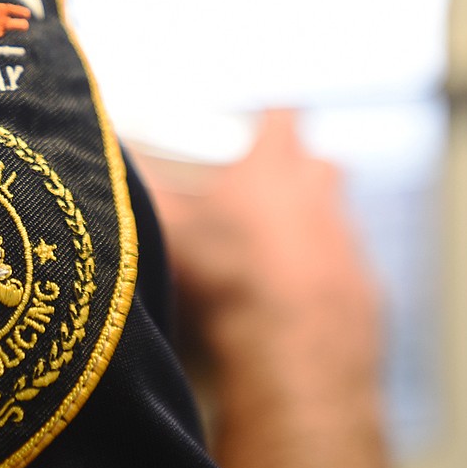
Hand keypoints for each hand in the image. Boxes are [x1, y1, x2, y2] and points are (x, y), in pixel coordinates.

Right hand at [135, 109, 409, 467]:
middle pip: (320, 165)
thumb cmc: (224, 276)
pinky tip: (291, 307)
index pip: (281, 119)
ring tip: (271, 257)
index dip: (269, 118)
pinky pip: (344, 276)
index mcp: (271, 170)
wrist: (292, 349)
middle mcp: (319, 198)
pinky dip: (321, 283)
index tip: (258, 121)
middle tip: (266, 188)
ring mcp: (348, 246)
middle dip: (299, 170)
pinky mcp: (365, 294)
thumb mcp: (165, 230)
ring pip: (336, 222)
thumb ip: (137, 193)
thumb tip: (101, 161)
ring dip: (311, 231)